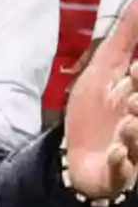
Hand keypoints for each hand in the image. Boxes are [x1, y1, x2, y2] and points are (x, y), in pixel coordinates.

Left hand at [64, 0, 137, 200]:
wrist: (75, 156)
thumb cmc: (95, 111)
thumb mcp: (106, 67)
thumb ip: (127, 34)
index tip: (135, 68)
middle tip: (136, 84)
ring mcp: (134, 149)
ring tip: (130, 120)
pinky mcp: (119, 171)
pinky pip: (123, 169)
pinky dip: (119, 161)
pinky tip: (114, 152)